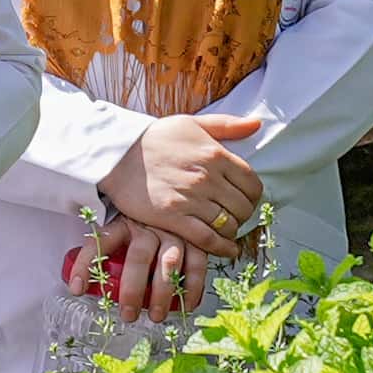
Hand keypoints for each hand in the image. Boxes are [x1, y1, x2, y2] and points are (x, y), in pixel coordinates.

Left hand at [90, 219, 229, 323]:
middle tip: (128, 314)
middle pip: (138, 257)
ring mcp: (174, 232)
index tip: (77, 289)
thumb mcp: (122, 228)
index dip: (86, 264)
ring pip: (169, 262)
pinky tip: (188, 306)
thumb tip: (81, 285)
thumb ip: (106, 250)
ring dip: (163, 292)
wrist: (178, 198)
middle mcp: (149, 226)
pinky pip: (197, 265)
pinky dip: (194, 288)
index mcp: (124, 222)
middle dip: (132, 289)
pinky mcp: (197, 240)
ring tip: (156, 316)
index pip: (100, 241)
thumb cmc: (143, 223)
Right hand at [99, 110, 264, 246]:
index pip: (252, 184)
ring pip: (228, 224)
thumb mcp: (192, 123)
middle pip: (243, 207)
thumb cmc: (155, 138)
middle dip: (244, 215)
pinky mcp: (173, 218)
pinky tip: (226, 249)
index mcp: (215, 154)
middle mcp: (207, 177)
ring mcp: (190, 199)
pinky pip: (207, 238)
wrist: (116, 155)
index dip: (253, 196)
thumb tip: (257, 124)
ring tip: (226, 230)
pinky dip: (221, 247)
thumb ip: (227, 125)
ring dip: (231, 231)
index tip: (245, 200)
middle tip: (235, 216)